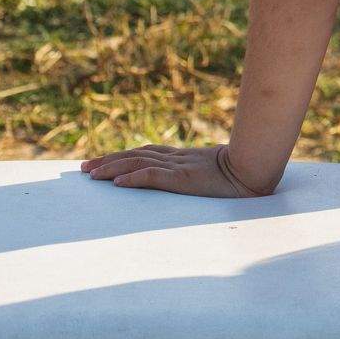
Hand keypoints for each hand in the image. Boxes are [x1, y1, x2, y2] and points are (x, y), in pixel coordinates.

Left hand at [81, 143, 271, 198]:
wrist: (256, 169)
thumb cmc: (242, 171)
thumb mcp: (216, 171)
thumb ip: (202, 172)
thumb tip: (199, 177)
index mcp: (183, 158)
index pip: (145, 153)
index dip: (122, 156)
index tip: (102, 162)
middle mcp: (176, 159)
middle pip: (135, 156)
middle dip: (108, 161)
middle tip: (83, 168)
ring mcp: (179, 168)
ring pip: (138, 164)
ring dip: (112, 169)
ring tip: (90, 176)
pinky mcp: (183, 179)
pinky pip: (153, 178)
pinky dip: (133, 179)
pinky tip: (117, 185)